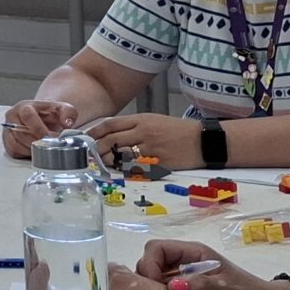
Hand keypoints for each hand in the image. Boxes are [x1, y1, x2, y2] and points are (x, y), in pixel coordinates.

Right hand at [2, 98, 78, 159]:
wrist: (42, 119)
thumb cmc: (50, 115)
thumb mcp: (63, 109)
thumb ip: (69, 113)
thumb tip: (67, 123)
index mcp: (24, 106)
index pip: (28, 116)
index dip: (38, 129)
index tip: (49, 137)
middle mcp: (12, 116)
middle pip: (21, 133)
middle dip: (37, 142)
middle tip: (50, 145)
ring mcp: (8, 129)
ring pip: (16, 144)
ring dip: (32, 149)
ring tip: (44, 148)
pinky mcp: (7, 142)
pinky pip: (14, 151)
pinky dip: (26, 154)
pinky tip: (36, 151)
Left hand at [82, 111, 202, 171]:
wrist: (203, 140)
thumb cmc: (178, 131)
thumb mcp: (155, 121)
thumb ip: (134, 126)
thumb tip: (113, 134)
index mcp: (141, 119)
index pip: (110, 124)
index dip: (95, 132)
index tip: (86, 138)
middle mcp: (143, 132)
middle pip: (112, 140)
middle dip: (98, 148)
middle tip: (92, 154)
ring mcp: (150, 148)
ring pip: (121, 155)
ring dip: (109, 160)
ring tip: (105, 163)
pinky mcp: (157, 163)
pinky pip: (136, 167)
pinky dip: (125, 169)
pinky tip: (122, 170)